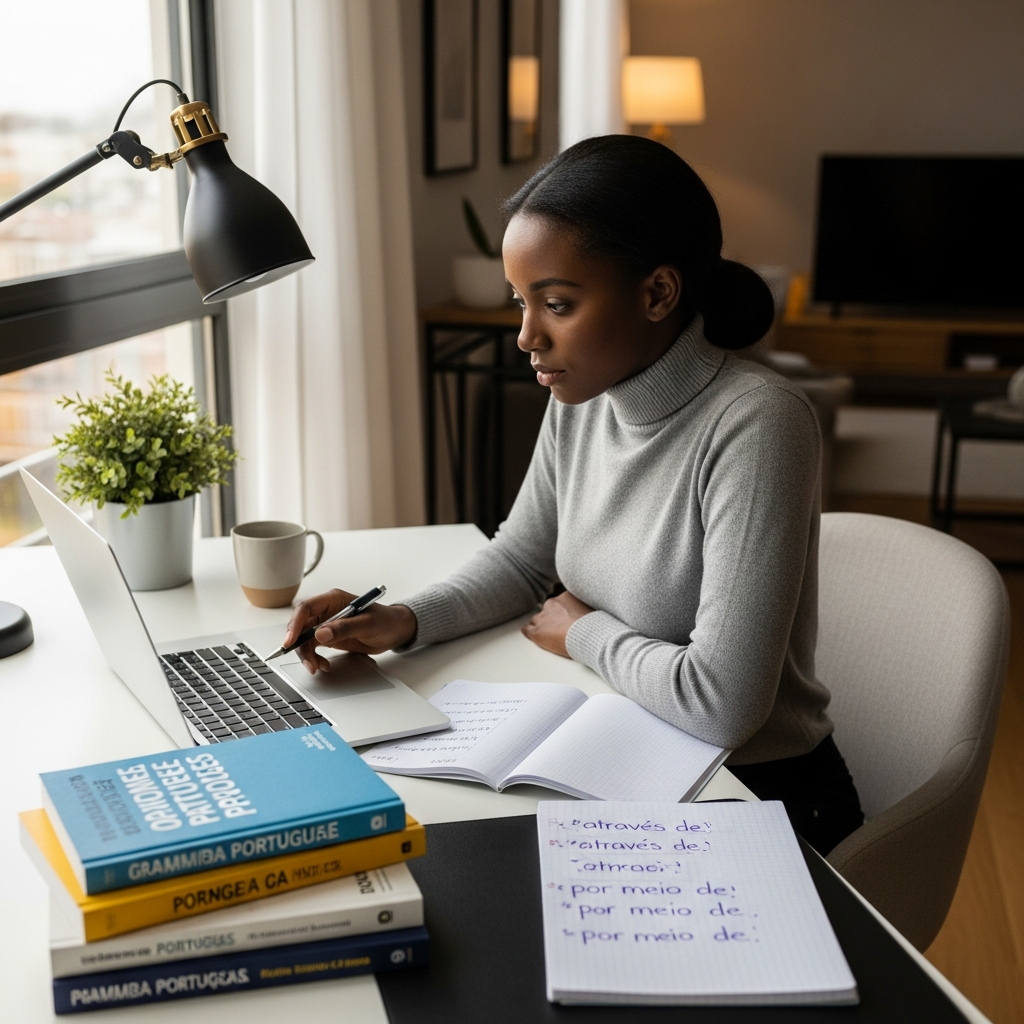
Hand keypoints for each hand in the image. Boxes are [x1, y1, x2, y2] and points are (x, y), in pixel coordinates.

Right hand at [284, 589, 417, 673]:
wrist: (395, 631)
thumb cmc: (385, 621)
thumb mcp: (367, 624)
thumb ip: (344, 628)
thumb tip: (320, 634)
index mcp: (333, 599)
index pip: (306, 608)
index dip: (295, 624)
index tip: (290, 641)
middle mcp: (327, 611)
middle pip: (301, 625)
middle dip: (298, 644)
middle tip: (306, 661)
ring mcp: (327, 624)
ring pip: (305, 639)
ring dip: (307, 655)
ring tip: (316, 667)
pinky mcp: (329, 637)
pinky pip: (313, 647)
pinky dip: (315, 658)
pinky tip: (323, 665)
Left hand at [521, 591, 592, 657]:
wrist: (589, 635)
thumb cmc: (596, 626)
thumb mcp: (594, 610)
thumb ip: (586, 610)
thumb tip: (589, 615)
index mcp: (566, 597)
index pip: (560, 604)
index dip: (564, 613)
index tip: (568, 620)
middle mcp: (553, 604)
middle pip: (548, 611)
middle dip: (553, 619)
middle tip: (561, 630)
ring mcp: (543, 618)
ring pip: (538, 621)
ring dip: (543, 627)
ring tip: (550, 636)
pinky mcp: (537, 632)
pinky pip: (527, 630)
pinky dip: (530, 633)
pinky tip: (532, 636)